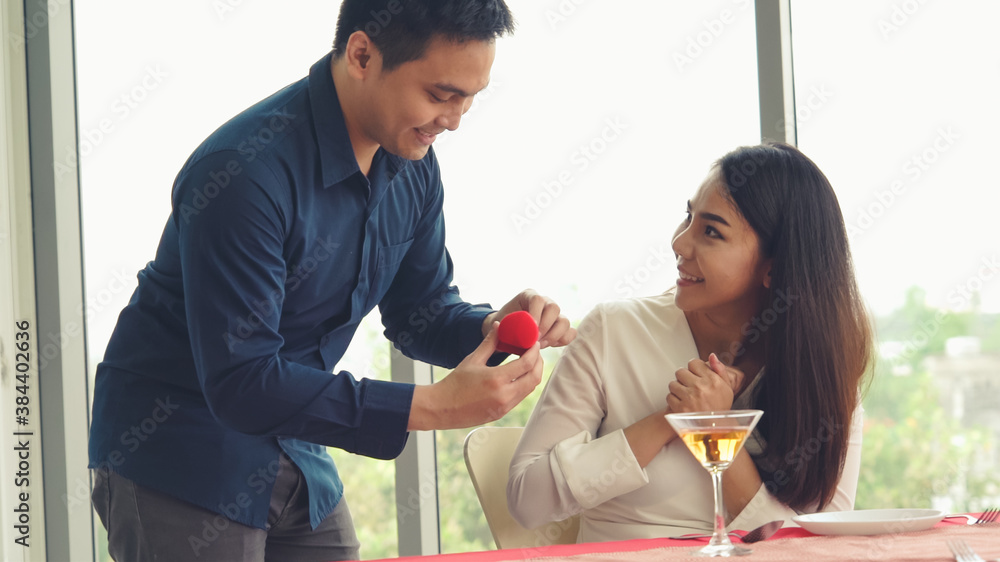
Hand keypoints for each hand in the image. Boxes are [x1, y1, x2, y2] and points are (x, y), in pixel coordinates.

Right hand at [408, 322, 543, 430]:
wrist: (442, 408)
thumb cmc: (454, 384)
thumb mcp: (472, 360)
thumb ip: (489, 343)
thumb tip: (499, 326)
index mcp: (496, 379)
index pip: (526, 364)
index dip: (534, 352)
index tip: (534, 344)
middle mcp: (504, 395)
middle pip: (534, 378)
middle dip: (539, 363)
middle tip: (536, 353)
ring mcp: (504, 406)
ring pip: (530, 389)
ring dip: (533, 374)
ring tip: (530, 363)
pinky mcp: (502, 413)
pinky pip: (521, 397)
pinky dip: (525, 385)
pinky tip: (520, 376)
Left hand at [483, 289, 575, 348]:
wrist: (507, 334)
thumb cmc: (503, 328)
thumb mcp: (501, 325)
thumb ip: (505, 327)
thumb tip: (507, 329)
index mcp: (528, 296)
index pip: (537, 300)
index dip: (536, 314)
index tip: (530, 329)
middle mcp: (545, 302)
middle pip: (554, 308)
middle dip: (546, 326)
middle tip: (535, 341)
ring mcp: (555, 315)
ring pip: (564, 321)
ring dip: (554, 336)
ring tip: (540, 346)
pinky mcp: (561, 327)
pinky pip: (570, 332)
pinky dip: (562, 340)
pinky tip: (549, 346)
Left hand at [666, 354, 743, 412]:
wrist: (716, 431)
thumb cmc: (721, 409)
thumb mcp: (727, 388)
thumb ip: (719, 370)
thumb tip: (711, 356)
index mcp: (712, 380)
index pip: (693, 363)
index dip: (694, 369)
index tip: (696, 375)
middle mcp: (700, 387)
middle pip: (680, 371)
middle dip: (684, 378)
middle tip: (689, 386)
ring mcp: (689, 398)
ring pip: (673, 384)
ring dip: (677, 389)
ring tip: (686, 395)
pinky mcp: (680, 408)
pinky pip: (669, 396)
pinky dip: (674, 400)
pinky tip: (682, 403)